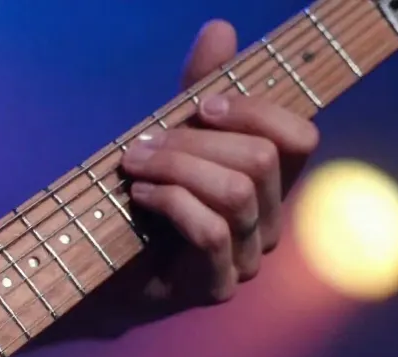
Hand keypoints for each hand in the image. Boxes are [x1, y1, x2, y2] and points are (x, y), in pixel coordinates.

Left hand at [120, 20, 320, 303]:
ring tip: (134, 164)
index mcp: (268, 182)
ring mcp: (246, 258)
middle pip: (260, 161)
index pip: (299, 137)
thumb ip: (199, 88)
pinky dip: (172, 204)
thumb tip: (219, 28)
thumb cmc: (142, 198)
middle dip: (195, 142)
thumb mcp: (172, 135)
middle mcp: (267, 221)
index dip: (257, 112)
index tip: (202, 105)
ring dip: (178, 169)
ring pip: (236, 193)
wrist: (98, 263)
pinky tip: (139, 196)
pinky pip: (212, 233)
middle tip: (143, 141)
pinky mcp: (215, 286)